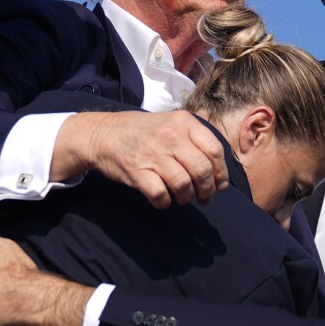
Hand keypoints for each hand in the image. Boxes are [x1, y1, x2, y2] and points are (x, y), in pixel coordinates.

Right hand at [52, 110, 228, 207]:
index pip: (214, 150)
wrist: (103, 134)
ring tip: (183, 199)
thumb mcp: (170, 123)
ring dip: (187, 198)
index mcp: (183, 122)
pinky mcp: (137, 171)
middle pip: (202, 170)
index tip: (220, 184)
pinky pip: (160, 195)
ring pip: (184, 184)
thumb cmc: (142, 132)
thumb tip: (217, 170)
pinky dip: (165, 203)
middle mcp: (171, 136)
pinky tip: (163, 200)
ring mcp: (153, 154)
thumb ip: (193, 140)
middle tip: (204, 197)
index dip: (221, 172)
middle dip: (207, 190)